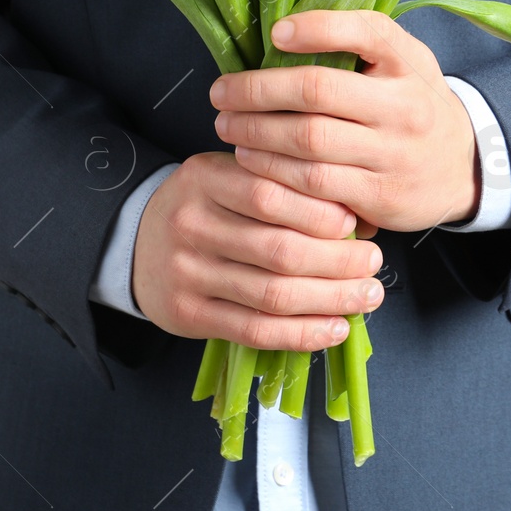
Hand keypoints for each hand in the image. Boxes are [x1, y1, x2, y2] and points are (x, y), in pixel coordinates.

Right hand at [132, 151, 385, 350]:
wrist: (136, 241)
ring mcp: (186, 272)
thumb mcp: (231, 176)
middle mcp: (191, 224)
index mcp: (204, 177)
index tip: (356, 223)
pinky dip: (301, 334)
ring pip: (271, 294)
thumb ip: (283, 187)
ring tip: (366, 296)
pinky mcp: (187, 314)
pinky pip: (253, 330)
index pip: (270, 195)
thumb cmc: (205, 206)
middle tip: (373, 262)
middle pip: (278, 249)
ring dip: (330, 300)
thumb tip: (358, 217)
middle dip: (337, 261)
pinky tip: (334, 328)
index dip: (320, 213)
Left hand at [210, 10, 480, 233]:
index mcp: (407, 62)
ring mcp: (393, 155)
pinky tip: (251, 162)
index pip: (364, 32)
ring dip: (256, 135)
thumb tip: (282, 27)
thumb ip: (357, 38)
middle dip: (257, 92)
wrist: (465, 168)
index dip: (314, 29)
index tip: (274, 33)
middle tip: (221, 93)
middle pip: (317, 92)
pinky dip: (274, 173)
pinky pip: (315, 188)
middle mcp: (404, 107)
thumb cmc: (414, 101)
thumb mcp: (403, 58)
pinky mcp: (380, 197)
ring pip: (309, 143)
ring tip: (228, 126)